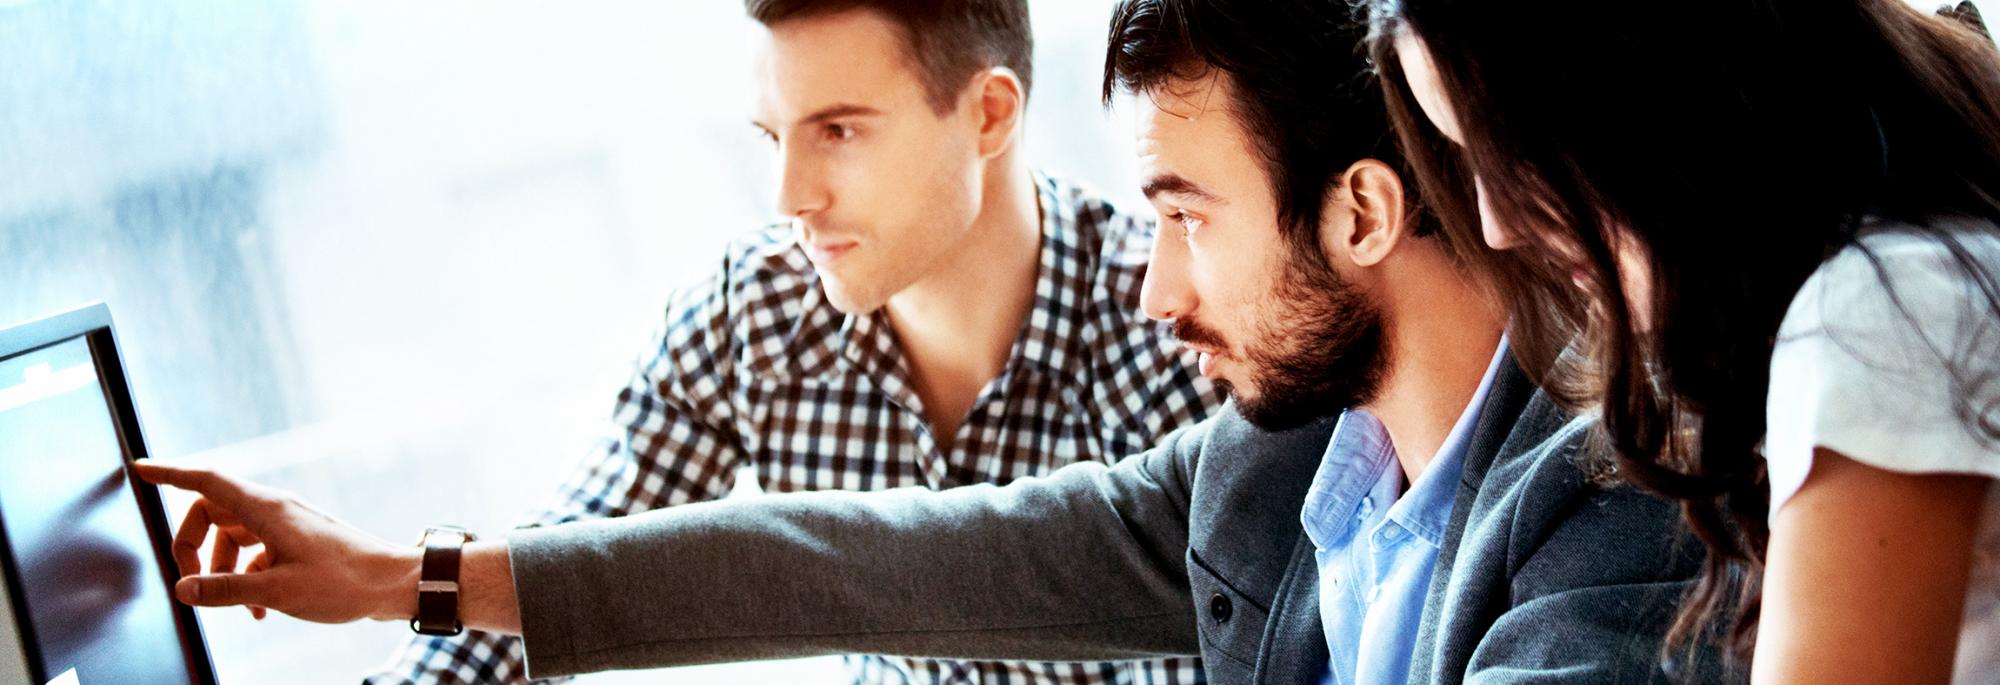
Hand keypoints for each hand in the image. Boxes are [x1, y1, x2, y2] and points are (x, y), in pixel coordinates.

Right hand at [132, 461, 419, 624]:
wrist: (395, 584)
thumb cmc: (345, 583)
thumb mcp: (278, 592)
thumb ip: (226, 590)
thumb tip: (184, 588)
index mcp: (267, 510)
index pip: (207, 480)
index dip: (171, 473)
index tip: (140, 469)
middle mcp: (275, 510)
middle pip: (212, 512)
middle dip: (192, 545)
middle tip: (189, 581)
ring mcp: (288, 526)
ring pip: (234, 537)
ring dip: (223, 570)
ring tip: (234, 606)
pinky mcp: (299, 544)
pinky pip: (258, 554)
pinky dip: (248, 579)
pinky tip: (258, 613)